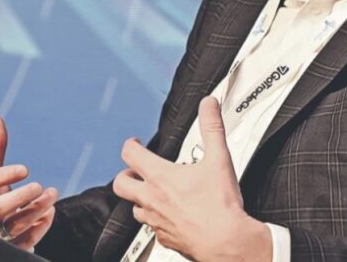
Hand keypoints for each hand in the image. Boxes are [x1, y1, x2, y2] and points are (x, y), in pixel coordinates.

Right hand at [0, 115, 59, 250]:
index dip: (3, 176)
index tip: (26, 169)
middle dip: (20, 198)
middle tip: (40, 186)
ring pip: (12, 228)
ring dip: (36, 210)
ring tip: (52, 194)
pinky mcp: (5, 251)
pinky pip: (24, 243)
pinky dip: (40, 227)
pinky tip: (49, 213)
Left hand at [112, 97, 270, 261]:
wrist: (225, 241)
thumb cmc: (220, 206)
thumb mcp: (219, 159)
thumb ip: (212, 128)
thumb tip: (209, 105)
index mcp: (161, 177)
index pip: (130, 154)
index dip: (130, 144)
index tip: (136, 143)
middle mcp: (151, 199)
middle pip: (121, 184)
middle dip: (126, 174)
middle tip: (136, 170)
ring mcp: (155, 221)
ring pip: (134, 208)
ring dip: (140, 199)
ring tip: (153, 194)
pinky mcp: (164, 238)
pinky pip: (151, 228)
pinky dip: (156, 220)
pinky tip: (170, 217)